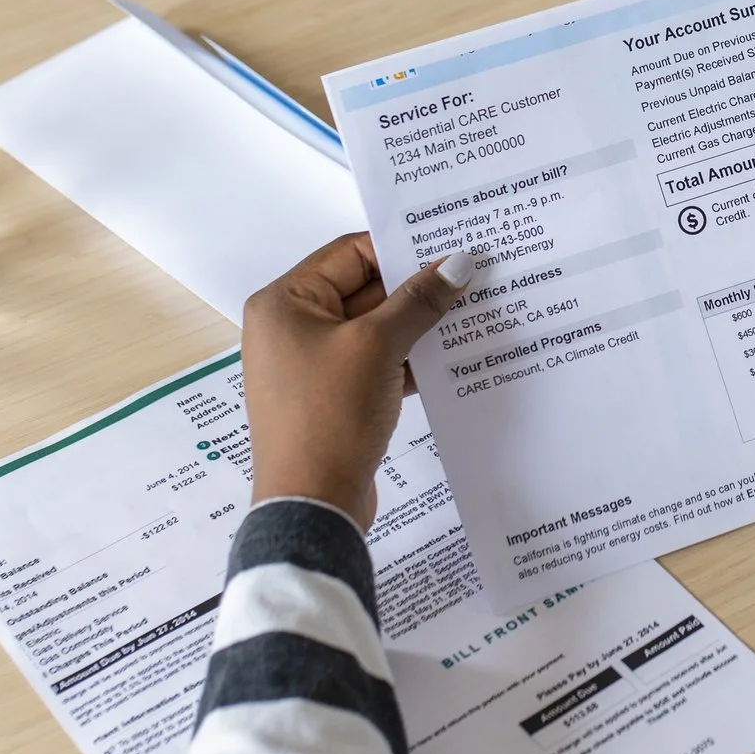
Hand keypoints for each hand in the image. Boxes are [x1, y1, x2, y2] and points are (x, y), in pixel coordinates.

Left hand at [241, 234, 473, 528]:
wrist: (312, 503)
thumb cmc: (330, 416)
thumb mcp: (378, 347)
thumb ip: (419, 301)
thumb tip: (457, 263)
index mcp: (284, 302)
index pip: (350, 253)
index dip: (401, 250)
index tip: (450, 251)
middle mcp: (290, 328)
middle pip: (363, 289)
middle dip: (414, 290)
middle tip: (470, 281)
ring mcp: (309, 365)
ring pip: (372, 329)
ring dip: (415, 326)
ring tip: (469, 315)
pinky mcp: (331, 397)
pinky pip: (372, 362)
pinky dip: (405, 359)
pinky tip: (447, 359)